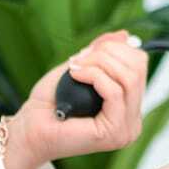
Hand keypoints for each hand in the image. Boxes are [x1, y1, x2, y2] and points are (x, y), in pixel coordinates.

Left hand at [3, 31, 146, 168]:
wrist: (29, 129)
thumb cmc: (49, 104)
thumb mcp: (80, 68)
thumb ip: (103, 53)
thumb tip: (124, 35)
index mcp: (128, 108)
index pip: (139, 66)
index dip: (115, 49)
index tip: (87, 51)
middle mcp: (132, 120)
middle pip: (138, 68)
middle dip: (107, 53)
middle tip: (79, 58)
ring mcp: (125, 129)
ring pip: (128, 78)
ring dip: (99, 62)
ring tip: (75, 66)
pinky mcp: (114, 133)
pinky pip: (114, 91)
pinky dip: (94, 75)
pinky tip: (75, 74)